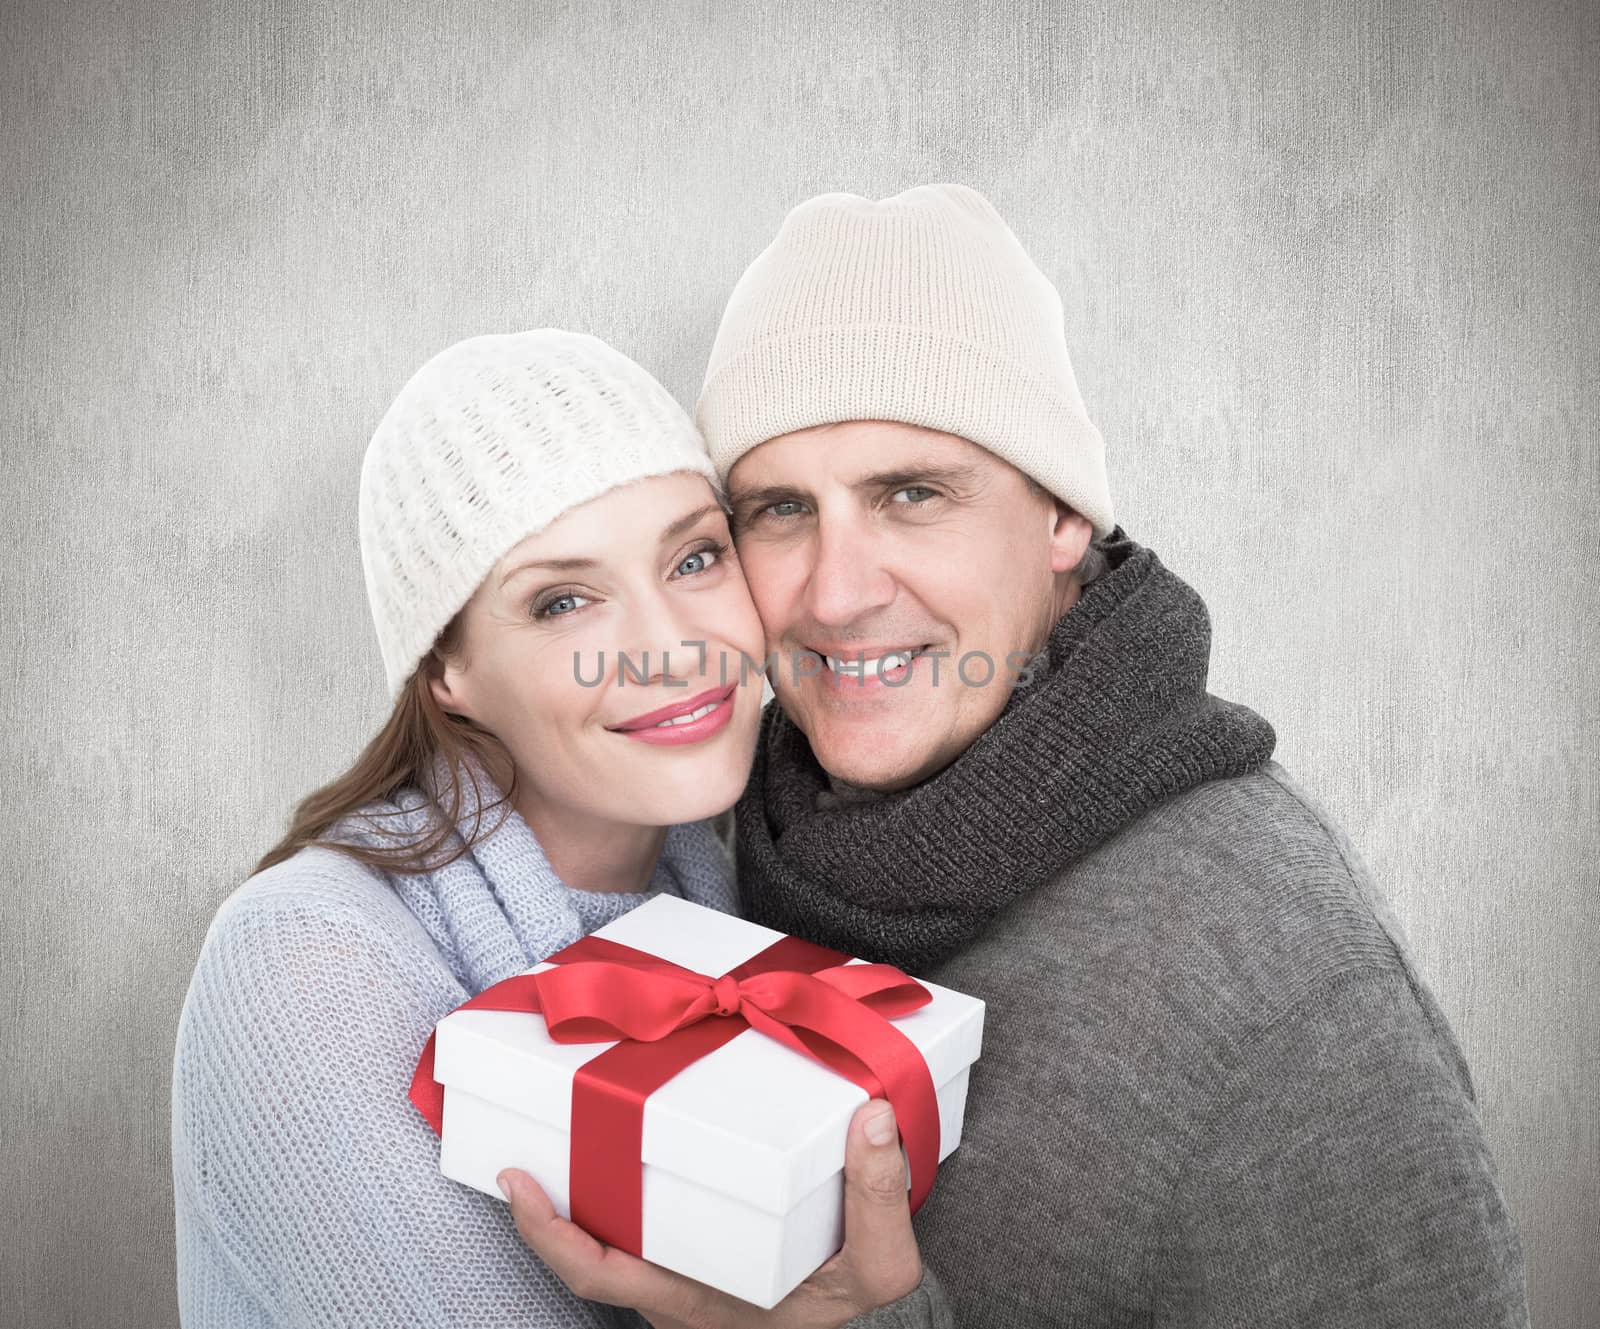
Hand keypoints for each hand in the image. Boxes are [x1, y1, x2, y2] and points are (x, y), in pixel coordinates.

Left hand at [499, 1099, 922, 1328]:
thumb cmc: (863, 1305)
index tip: (517, 1184)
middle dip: (549, 1201)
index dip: (550, 1234)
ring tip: (565, 1126)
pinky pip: (642, 1229)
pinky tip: (629, 1141)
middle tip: (526, 1132)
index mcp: (697, 1298)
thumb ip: (878, 1196)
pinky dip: (622, 1192)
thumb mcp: (883, 1264)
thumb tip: (871, 1116)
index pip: (600, 1273)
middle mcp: (677, 1292)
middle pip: (589, 1253)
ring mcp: (685, 1280)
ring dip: (583, 1193)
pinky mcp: (699, 1260)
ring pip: (613, 1240)